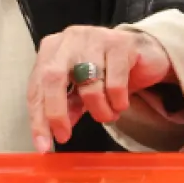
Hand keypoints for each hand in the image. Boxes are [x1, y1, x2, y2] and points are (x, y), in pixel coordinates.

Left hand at [25, 25, 175, 152]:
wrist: (145, 53)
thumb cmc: (106, 71)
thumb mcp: (81, 90)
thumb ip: (66, 106)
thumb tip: (52, 132)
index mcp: (53, 48)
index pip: (37, 85)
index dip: (38, 117)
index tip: (43, 145)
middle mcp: (69, 39)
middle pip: (53, 77)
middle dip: (55, 112)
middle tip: (64, 136)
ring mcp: (94, 37)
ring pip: (89, 85)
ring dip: (99, 110)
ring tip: (108, 114)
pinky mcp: (120, 43)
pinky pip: (115, 84)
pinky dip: (118, 102)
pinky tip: (121, 102)